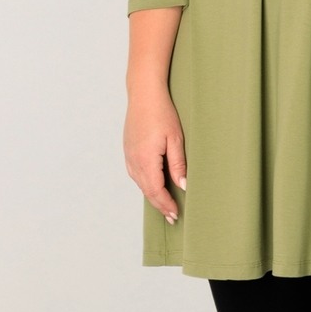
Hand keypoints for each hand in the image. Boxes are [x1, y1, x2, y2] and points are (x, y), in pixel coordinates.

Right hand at [123, 84, 186, 223]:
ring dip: (152, 195)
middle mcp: (133, 160)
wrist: (144, 94)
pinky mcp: (128, 150)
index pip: (155, 190)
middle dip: (160, 205)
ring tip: (164, 205)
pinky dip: (145, 184)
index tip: (175, 214)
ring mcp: (128, 155)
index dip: (165, 205)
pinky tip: (153, 186)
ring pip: (140, 183)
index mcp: (146, 159)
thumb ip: (178, 164)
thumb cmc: (162, 113)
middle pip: (146, 190)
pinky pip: (135, 174)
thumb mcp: (175, 139)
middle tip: (172, 217)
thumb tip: (182, 186)